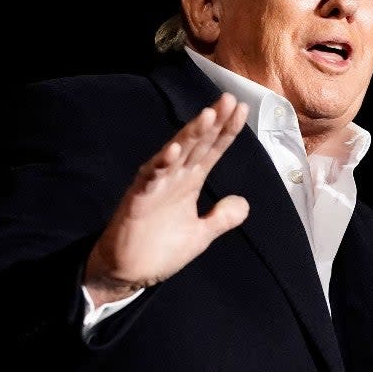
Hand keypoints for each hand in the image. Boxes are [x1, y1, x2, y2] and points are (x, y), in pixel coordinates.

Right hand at [84, 92, 249, 305]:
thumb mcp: (201, 235)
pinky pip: (150, 178)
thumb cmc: (160, 250)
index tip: (243, 109)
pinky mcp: (138, 199)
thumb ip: (221, 218)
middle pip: (197, 144)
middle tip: (229, 99)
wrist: (129, 273)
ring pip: (176, 154)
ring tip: (207, 116)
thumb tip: (244, 203)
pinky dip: (162, 164)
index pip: (213, 150)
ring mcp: (156, 186)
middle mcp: (175, 177)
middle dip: (213, 122)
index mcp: (190, 181)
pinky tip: (173, 150)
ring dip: (190, 135)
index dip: (227, 131)